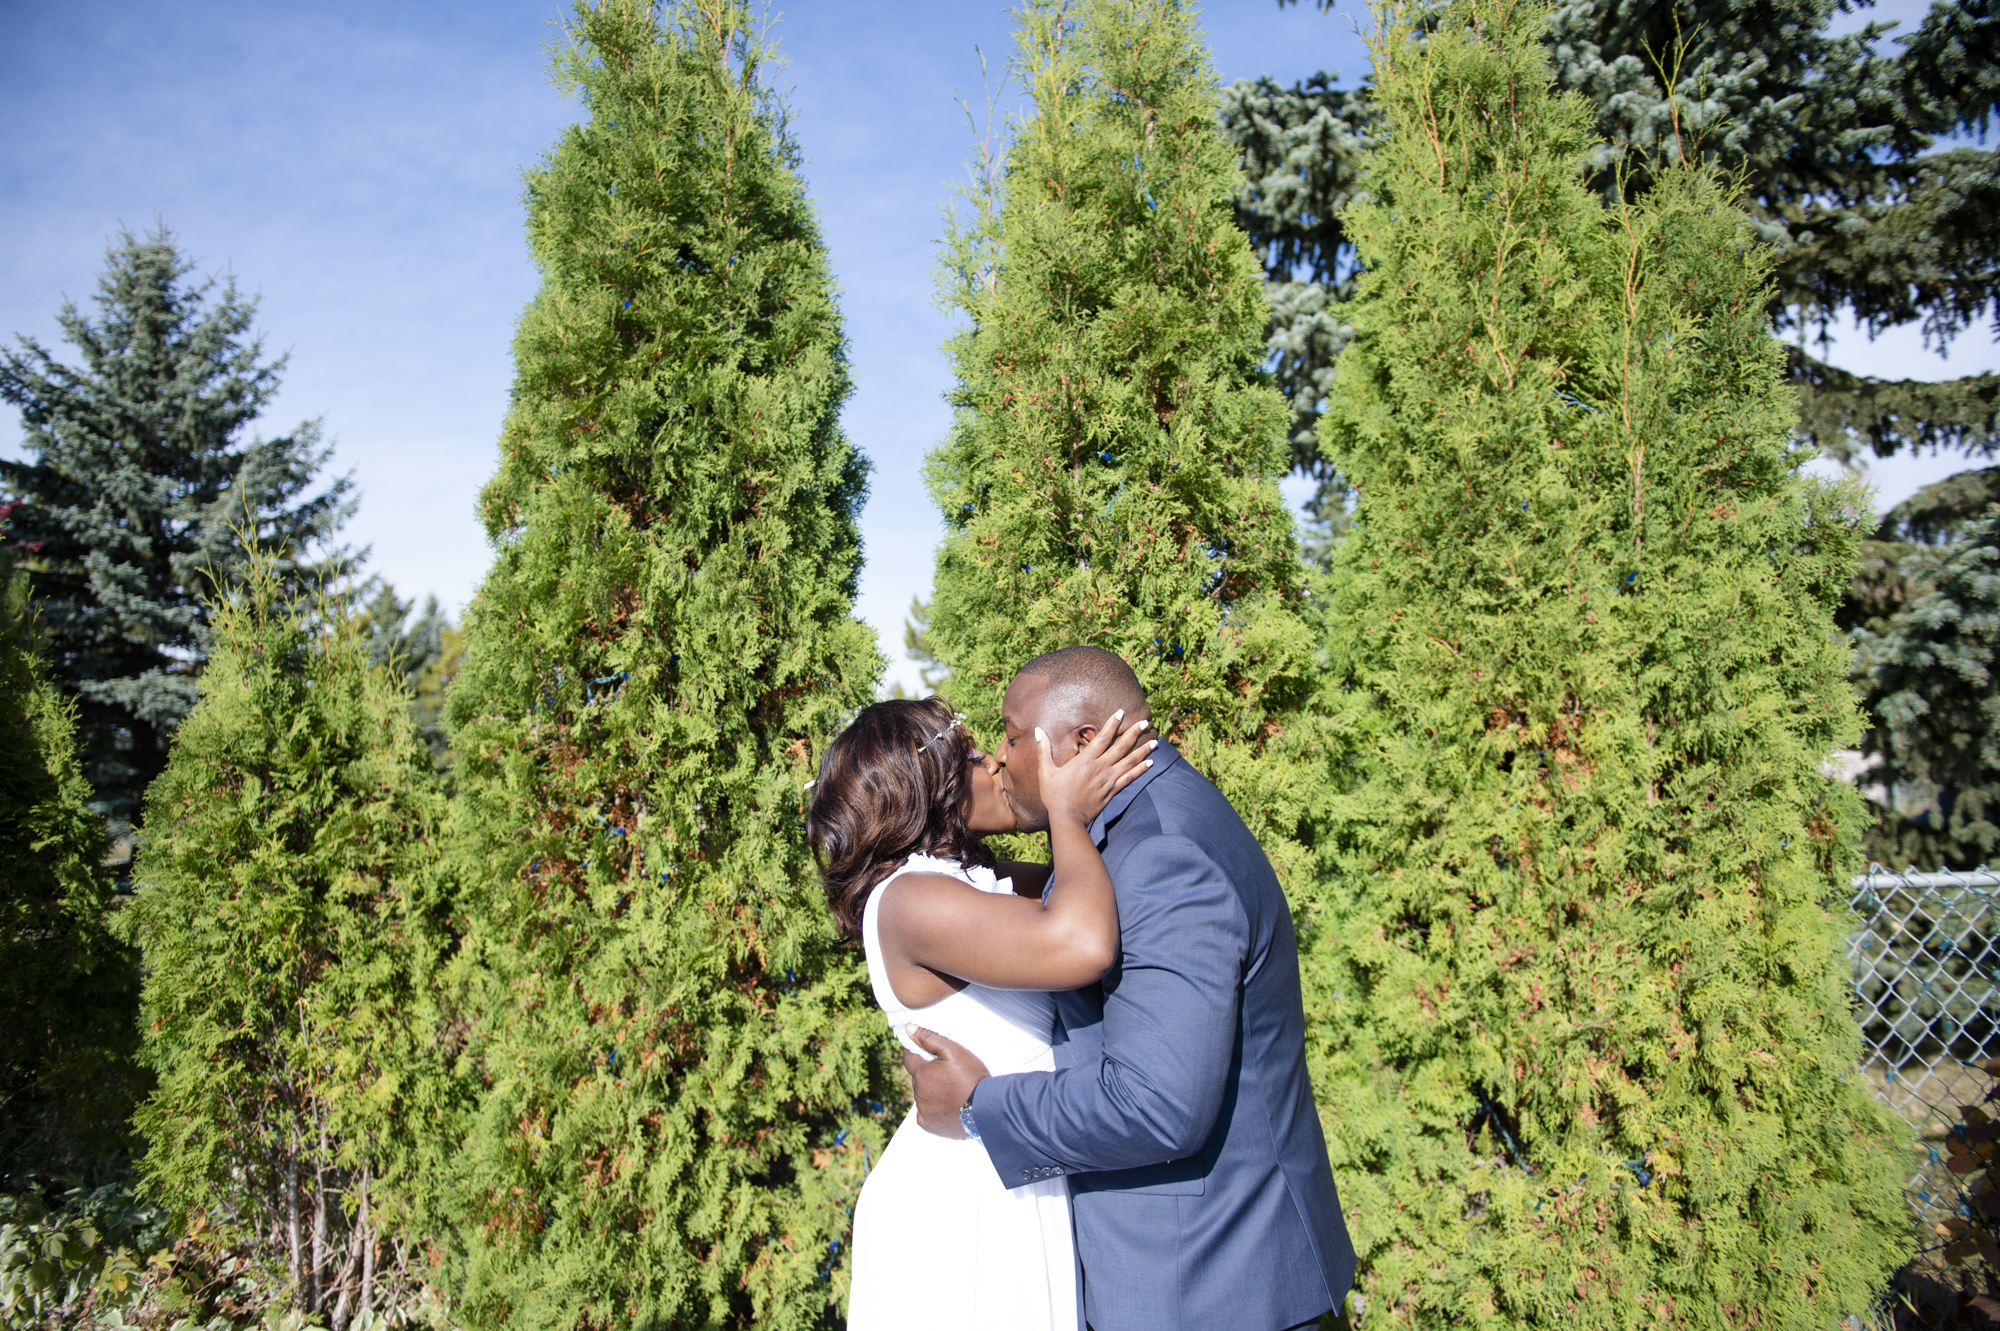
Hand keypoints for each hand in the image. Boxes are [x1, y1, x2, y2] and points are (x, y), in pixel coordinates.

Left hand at [902, 1026, 990, 1139]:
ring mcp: (924, 1111)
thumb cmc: (970, 1076)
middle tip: (948, 1073)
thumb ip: (929, 1038)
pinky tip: (945, 1106)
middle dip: (928, 1074)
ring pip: (923, 1096)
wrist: (986, 1107)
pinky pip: (925, 1116)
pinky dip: (932, 1110)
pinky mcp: (931, 1126)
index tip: (927, 1054)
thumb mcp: (953, 1050)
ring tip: (952, 1090)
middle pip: (918, 1079)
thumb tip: (908, 1029)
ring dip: (931, 1091)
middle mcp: (918, 1093)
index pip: (909, 1059)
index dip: (916, 1054)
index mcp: (921, 1074)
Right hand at [1037, 710, 1154, 829]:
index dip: (1112, 724)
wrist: (1067, 819)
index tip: (1122, 712)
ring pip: (1130, 761)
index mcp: (1085, 760)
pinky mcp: (1112, 791)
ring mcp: (1109, 779)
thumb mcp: (1045, 772)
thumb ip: (1043, 750)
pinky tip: (1150, 764)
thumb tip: (1038, 730)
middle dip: (1134, 733)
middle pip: (1121, 747)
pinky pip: (1130, 778)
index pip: (1102, 737)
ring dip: (1143, 751)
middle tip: (1145, 723)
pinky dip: (1141, 770)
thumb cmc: (1054, 796)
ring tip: (1155, 742)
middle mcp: (1100, 767)